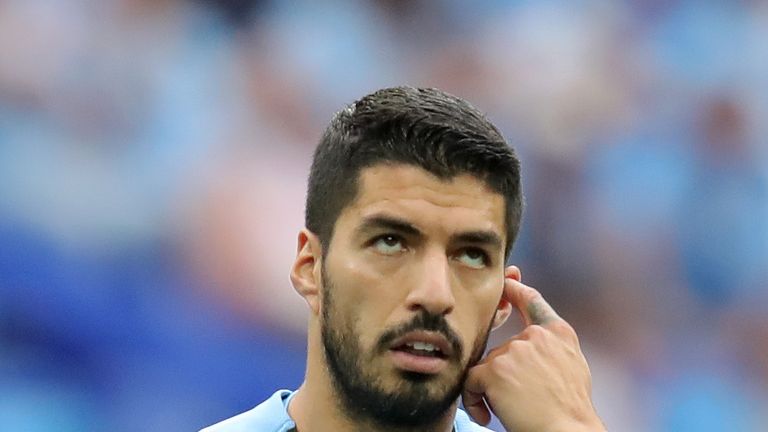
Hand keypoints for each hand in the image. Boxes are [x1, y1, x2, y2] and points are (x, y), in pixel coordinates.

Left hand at [462, 266, 604, 431]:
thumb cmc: (570, 410)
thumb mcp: (571, 367)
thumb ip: (550, 347)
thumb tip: (532, 339)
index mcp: (558, 333)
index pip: (531, 301)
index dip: (515, 290)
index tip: (507, 280)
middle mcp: (536, 336)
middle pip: (501, 350)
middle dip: (501, 377)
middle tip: (515, 402)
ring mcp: (515, 351)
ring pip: (485, 368)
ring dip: (488, 392)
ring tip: (507, 411)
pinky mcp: (496, 369)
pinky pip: (470, 381)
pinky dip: (473, 400)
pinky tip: (487, 415)